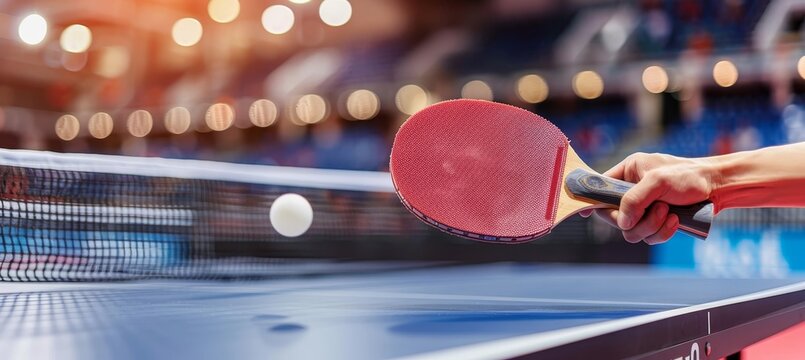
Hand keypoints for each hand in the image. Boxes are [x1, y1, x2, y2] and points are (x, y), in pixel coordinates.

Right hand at [580, 152, 715, 244]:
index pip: (600, 189)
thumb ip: (634, 199)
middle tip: (654, 211)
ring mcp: (645, 208)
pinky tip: (676, 220)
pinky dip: (662, 232)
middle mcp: (632, 191)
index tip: (584, 214)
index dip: (591, 201)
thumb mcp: (658, 181)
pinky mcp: (658, 222)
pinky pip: (649, 237)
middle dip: (634, 220)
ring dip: (651, 226)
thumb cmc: (689, 176)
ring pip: (632, 231)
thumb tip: (623, 222)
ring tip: (670, 213)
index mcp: (627, 172)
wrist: (719, 187)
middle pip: (615, 217)